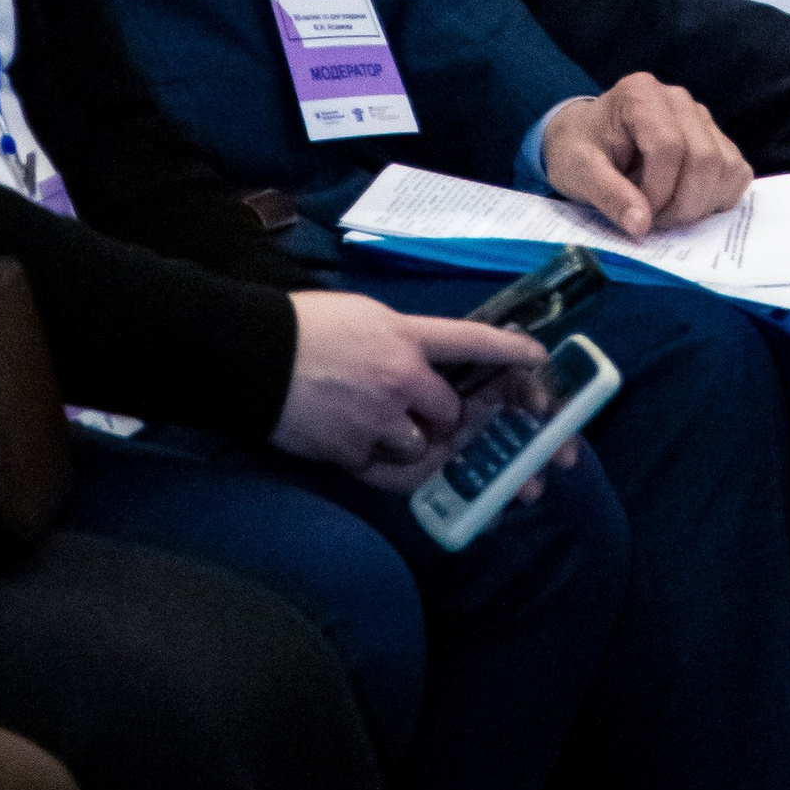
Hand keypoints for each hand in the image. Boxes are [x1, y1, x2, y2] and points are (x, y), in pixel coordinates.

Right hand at [272, 291, 547, 489]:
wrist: (250, 356)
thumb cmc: (304, 327)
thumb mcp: (365, 318)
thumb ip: (402, 341)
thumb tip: (427, 364)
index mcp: (404, 336)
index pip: (471, 341)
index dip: (509, 353)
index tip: (539, 359)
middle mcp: (402, 379)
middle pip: (455, 413)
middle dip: (454, 421)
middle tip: (451, 424)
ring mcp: (380, 420)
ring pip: (425, 448)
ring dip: (413, 443)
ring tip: (378, 425)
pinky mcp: (355, 453)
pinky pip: (389, 471)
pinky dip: (383, 462)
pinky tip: (363, 446)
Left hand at [542, 73, 750, 237]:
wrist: (584, 138)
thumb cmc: (578, 150)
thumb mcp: (578, 172)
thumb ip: (608, 195)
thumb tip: (641, 224)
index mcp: (640, 95)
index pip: (669, 147)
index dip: (658, 190)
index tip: (638, 213)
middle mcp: (677, 99)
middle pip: (704, 158)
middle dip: (682, 203)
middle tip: (654, 221)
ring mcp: (701, 117)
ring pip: (726, 167)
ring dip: (700, 204)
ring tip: (666, 212)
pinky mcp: (715, 138)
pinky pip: (737, 172)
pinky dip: (718, 197)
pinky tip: (687, 203)